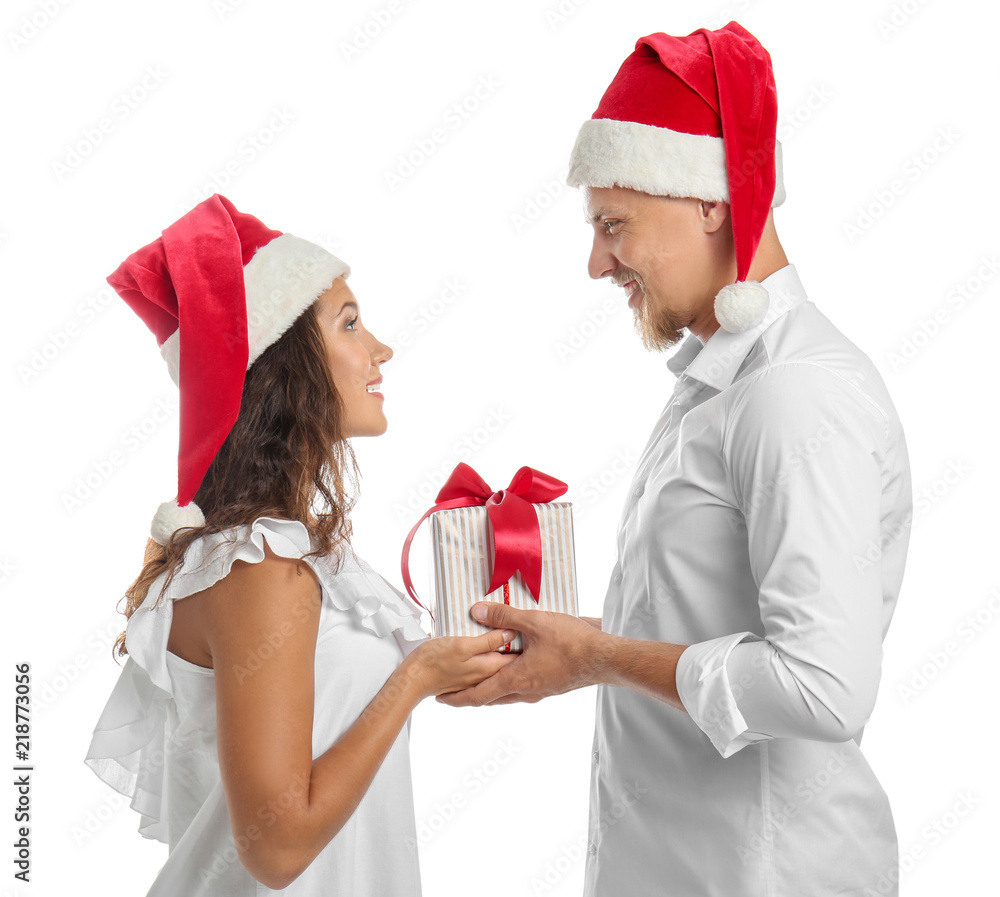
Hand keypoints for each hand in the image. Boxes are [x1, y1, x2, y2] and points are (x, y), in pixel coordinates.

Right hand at [396, 629, 517, 700]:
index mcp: (490, 667)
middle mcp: (488, 674)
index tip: (528, 624)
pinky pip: (488, 665)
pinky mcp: (469, 675)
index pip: (519, 655)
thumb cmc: (434, 661)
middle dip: (519, 645)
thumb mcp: (463, 645)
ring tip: (510, 631)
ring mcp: (479, 676)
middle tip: (522, 624)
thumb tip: (511, 632)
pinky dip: (493, 655)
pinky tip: (491, 645)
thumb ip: (488, 641)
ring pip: (500, 662)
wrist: (414, 678)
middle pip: (512, 659)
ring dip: (506, 649)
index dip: (526, 640)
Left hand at [435, 602, 606, 706]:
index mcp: (517, 679)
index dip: (458, 697)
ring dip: (490, 687)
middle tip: (452, 691)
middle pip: (491, 698)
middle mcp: (527, 690)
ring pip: (508, 693)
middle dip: (470, 694)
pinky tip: (511, 666)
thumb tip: (477, 612)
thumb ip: (504, 617)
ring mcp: (540, 689)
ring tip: (477, 677)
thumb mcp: (534, 622)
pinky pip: (523, 687)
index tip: (441, 698)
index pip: (479, 695)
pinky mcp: (551, 684)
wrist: (605, 658)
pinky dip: (509, 680)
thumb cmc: (573, 642)